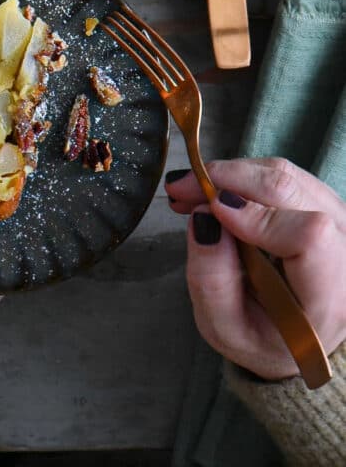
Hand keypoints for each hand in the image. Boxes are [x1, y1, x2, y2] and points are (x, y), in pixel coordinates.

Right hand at [165, 157, 345, 378]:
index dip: (257, 215)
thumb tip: (204, 216)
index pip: (309, 236)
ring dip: (232, 174)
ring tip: (191, 192)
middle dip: (228, 179)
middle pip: (291, 191)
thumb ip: (211, 280)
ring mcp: (342, 223)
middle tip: (180, 189)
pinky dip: (244, 175)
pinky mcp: (328, 205)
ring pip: (286, 175)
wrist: (294, 334)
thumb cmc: (262, 336)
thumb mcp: (225, 328)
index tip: (210, 210)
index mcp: (328, 299)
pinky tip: (216, 192)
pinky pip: (285, 174)